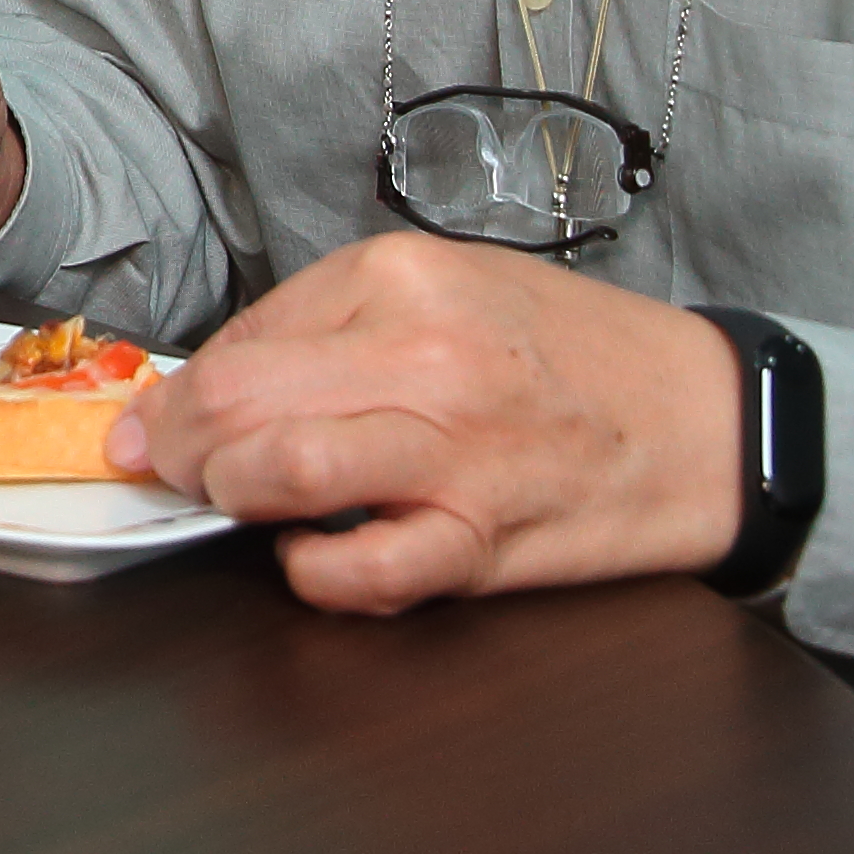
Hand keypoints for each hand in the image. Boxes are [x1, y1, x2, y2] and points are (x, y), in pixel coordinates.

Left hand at [115, 233, 743, 608]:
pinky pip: (362, 571)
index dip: (174, 395)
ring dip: (228, 496)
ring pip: (277, 473)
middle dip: (174, 447)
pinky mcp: (484, 538)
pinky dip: (313, 574)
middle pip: (236, 404)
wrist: (707, 419)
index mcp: (399, 279)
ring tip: (234, 501)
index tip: (147, 422)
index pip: (237, 343)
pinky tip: (314, 556)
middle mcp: (421, 356)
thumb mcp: (445, 288)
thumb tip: (213, 380)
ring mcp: (453, 452)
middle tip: (163, 468)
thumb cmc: (569, 354)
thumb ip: (328, 325)